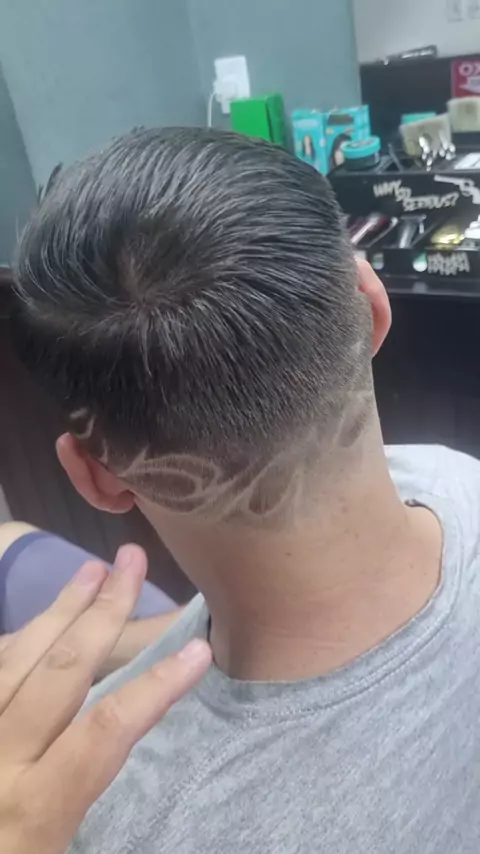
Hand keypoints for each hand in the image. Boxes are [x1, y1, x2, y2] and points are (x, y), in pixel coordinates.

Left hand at [0, 545, 210, 853]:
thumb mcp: (52, 851)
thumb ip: (83, 789)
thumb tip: (122, 732)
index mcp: (33, 812)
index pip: (104, 733)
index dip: (155, 687)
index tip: (199, 650)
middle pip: (60, 675)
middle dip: (102, 612)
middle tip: (133, 562)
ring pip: (14, 661)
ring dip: (58, 611)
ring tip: (93, 571)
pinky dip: (14, 641)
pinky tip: (36, 621)